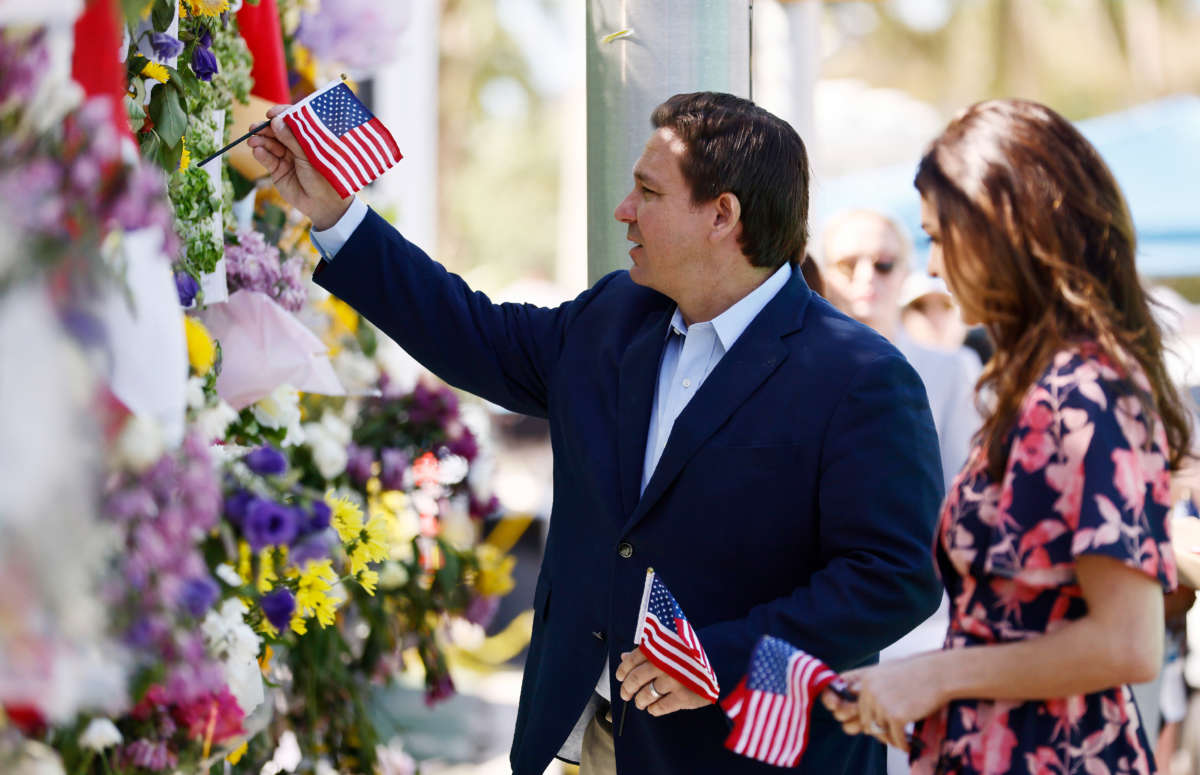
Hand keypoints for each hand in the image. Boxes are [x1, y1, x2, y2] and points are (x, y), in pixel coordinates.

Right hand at [247, 105, 352, 229]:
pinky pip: (267, 159)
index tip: (270, 114)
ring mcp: (286, 157)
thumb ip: (292, 139)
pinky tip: (258, 151)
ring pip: (270, 144)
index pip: (293, 121)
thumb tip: (276, 121)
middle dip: (265, 128)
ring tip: (253, 141)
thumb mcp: (308, 155)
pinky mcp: (278, 170)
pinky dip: (261, 154)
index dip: (281, 115)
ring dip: (260, 141)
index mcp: (308, 138)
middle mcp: (296, 145)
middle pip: (277, 131)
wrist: (323, 204)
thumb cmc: (323, 177)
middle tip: (255, 128)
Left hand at [614, 648, 711, 715]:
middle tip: (626, 694)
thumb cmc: (687, 653)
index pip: (631, 661)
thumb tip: (624, 657)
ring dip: (639, 701)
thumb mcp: (667, 645)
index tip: (620, 678)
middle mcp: (663, 663)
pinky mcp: (683, 696)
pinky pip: (661, 707)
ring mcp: (673, 680)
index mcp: (657, 648)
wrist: (720, 659)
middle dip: (627, 689)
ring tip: (640, 702)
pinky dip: (654, 709)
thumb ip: (646, 651)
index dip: (622, 671)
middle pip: (635, 680)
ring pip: (646, 695)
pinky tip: (653, 708)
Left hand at [821, 654, 946, 751]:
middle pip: (866, 721)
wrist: (939, 673)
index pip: (857, 706)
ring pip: (879, 731)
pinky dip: (901, 744)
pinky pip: (894, 738)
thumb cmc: (917, 672)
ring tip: (900, 741)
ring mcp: (882, 704)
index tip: (874, 725)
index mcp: (867, 680)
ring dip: (890, 738)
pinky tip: (908, 746)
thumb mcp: (888, 671)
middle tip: (890, 736)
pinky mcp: (896, 716)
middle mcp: (870, 691)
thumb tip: (866, 705)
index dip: (867, 717)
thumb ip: (873, 686)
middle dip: (878, 730)